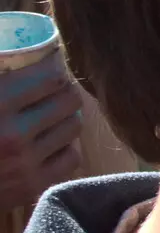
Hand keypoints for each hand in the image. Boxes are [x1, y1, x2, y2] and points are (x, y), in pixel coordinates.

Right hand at [0, 54, 83, 213]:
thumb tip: (11, 46)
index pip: (52, 76)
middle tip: (52, 88)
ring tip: (50, 114)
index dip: (54, 65)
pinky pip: (72, 157)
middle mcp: (13, 135)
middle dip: (64, 89)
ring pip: (74, 126)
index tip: (50, 62)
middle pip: (70, 99)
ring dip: (65, 116)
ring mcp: (25, 163)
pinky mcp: (32, 187)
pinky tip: (48, 142)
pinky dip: (63, 147)